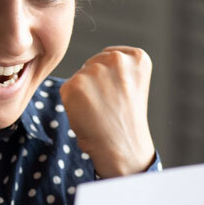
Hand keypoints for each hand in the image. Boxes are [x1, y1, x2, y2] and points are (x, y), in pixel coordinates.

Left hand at [60, 46, 154, 177]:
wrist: (123, 148)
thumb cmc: (126, 120)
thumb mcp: (132, 84)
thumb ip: (116, 67)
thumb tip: (87, 65)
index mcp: (137, 57)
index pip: (110, 56)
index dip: (110, 79)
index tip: (120, 95)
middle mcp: (117, 59)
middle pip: (93, 63)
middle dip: (95, 83)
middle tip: (108, 106)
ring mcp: (95, 71)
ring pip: (79, 76)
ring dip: (83, 92)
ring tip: (99, 111)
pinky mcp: (75, 85)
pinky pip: (66, 89)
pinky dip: (71, 103)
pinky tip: (87, 114)